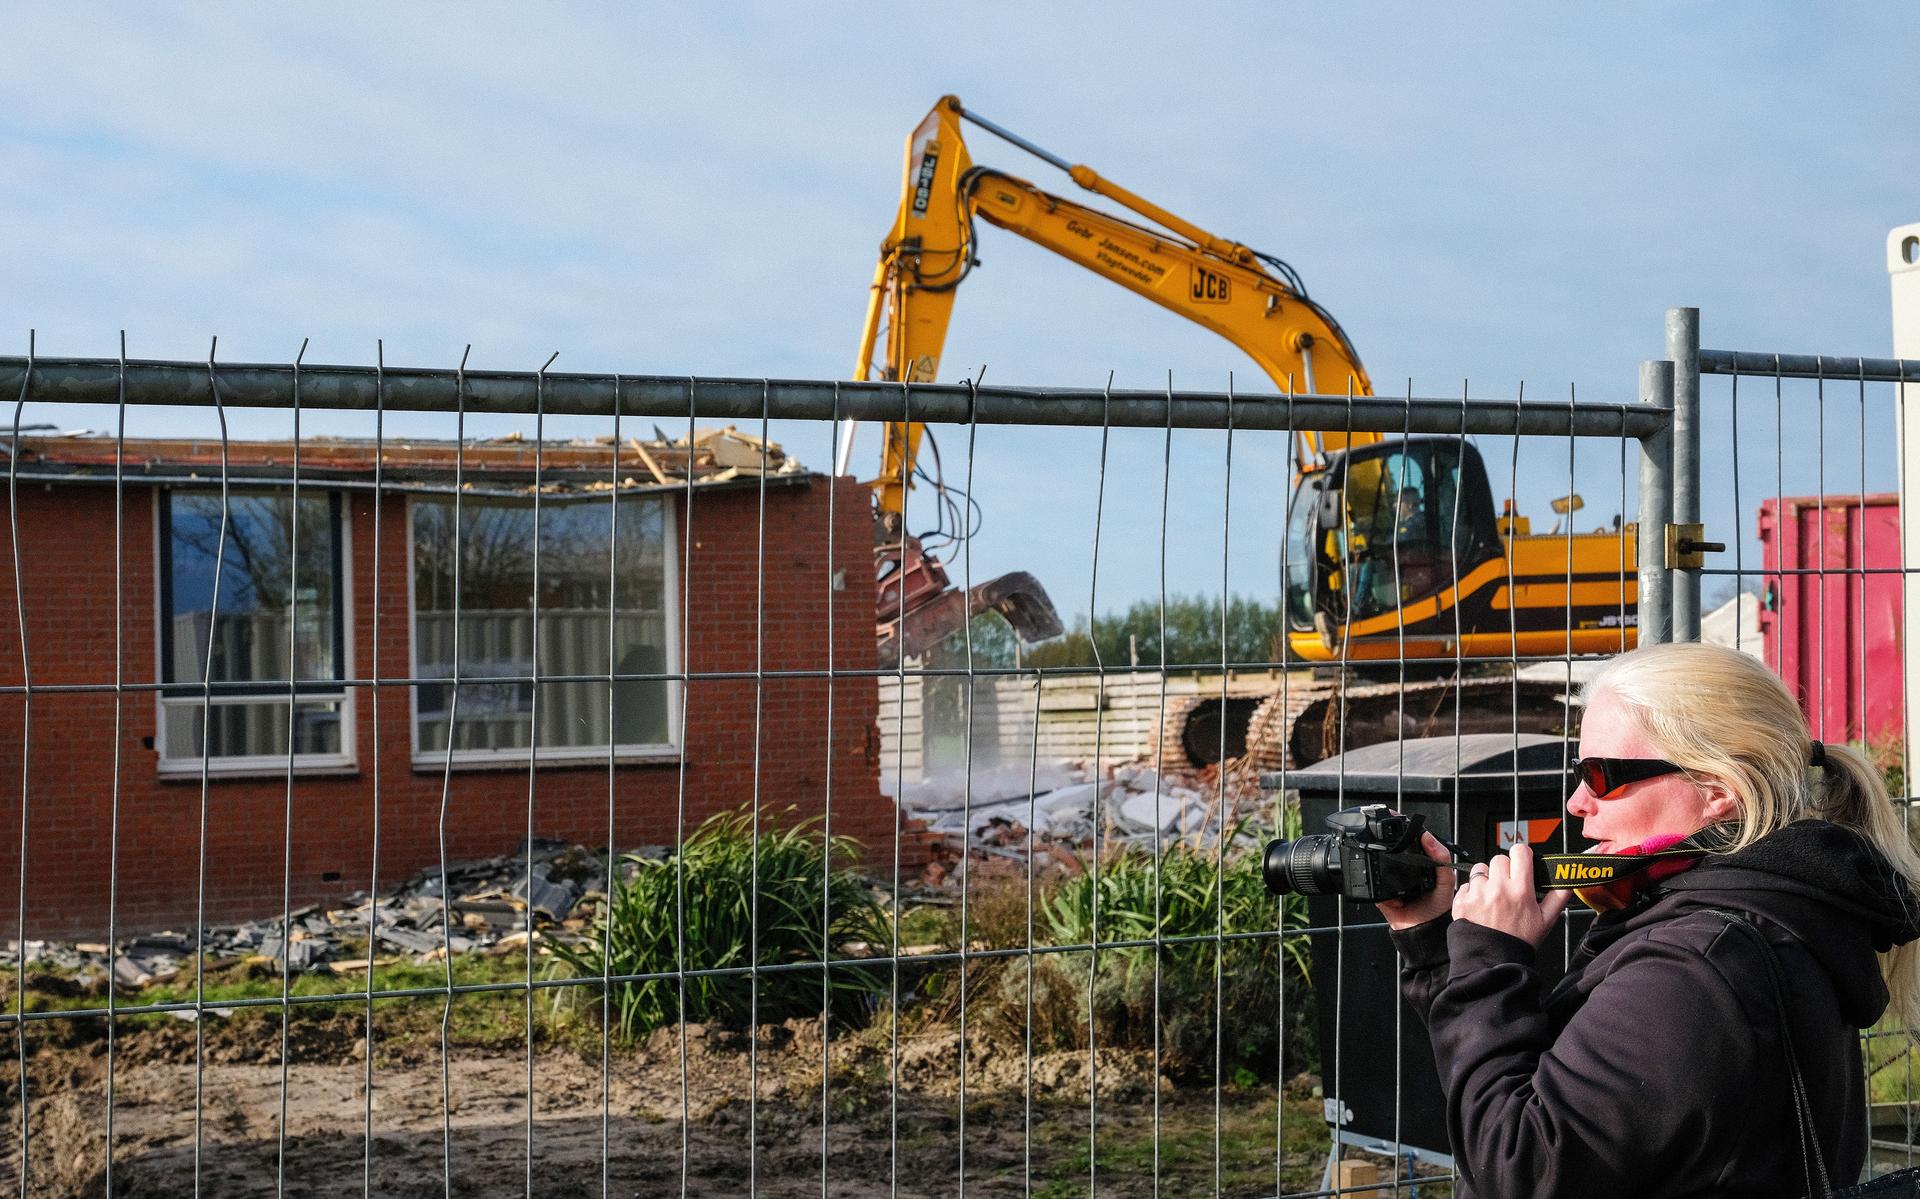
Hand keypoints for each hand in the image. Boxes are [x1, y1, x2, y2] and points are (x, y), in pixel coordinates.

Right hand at [1376, 831, 1456, 930]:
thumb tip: (1428, 837)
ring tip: (1386, 856)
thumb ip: (1442, 859)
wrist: (1425, 931)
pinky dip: (1375, 880)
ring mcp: (1390, 881)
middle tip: (1390, 834)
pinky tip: (1384, 879)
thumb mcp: (1446, 880)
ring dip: (1379, 859)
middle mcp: (1404, 870)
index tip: (1401, 819)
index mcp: (1419, 864)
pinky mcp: (1380, 893)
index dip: (1406, 831)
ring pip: (1379, 864)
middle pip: (1392, 851)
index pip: (1410, 843)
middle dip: (1389, 842)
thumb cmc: (1439, 907)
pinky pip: (1372, 883)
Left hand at [1451, 842, 1569, 945]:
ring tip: (1493, 897)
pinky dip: (1472, 892)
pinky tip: (1480, 906)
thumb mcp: (1546, 921)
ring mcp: (1478, 893)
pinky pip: (1466, 884)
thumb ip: (1558, 897)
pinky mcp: (1461, 900)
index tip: (1522, 863)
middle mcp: (1498, 888)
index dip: (1522, 856)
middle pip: (1500, 859)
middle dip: (1505, 870)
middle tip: (1508, 886)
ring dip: (1486, 879)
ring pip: (1481, 869)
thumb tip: (1567, 880)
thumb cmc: (1519, 941)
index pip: (1520, 851)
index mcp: (1521, 890)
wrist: (1494, 960)